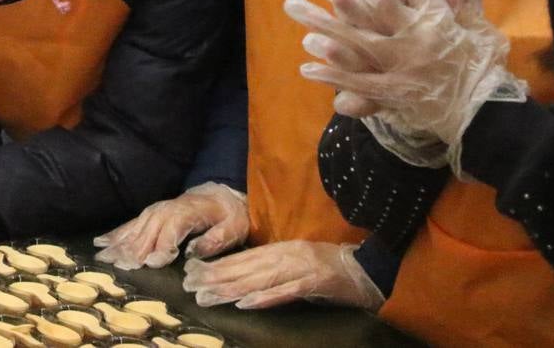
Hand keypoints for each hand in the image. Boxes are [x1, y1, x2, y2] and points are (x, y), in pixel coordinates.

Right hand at [93, 183, 248, 268]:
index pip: (171, 229)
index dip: (160, 246)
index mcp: (188, 213)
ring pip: (135, 228)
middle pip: (148, 230)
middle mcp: (168, 210)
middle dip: (133, 248)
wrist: (222, 195)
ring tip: (104, 258)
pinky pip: (130, 224)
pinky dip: (115, 233)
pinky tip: (101, 243)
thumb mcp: (234, 227)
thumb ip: (217, 239)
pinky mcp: (151, 214)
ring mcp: (156, 211)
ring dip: (119, 243)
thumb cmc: (230, 214)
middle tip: (120, 266)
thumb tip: (195, 250)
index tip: (151, 264)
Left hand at [182, 241, 383, 309]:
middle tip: (188, 286)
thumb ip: (271, 269)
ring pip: (257, 280)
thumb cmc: (329, 267)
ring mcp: (298, 269)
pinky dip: (265, 297)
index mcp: (279, 250)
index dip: (215, 266)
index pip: (241, 259)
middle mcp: (284, 256)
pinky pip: (285, 291)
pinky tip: (245, 303)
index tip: (191, 272)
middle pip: (243, 269)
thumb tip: (240, 282)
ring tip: (206, 295)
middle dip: (214, 277)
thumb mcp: (296, 262)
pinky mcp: (312, 283)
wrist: (366, 268)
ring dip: (229, 288)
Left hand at [301, 0, 493, 117]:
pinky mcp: (393, 94)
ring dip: (324, 23)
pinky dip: (332, 74)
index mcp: (440, 19)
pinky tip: (306, 64)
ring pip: (358, 41)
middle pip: (375, 6)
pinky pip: (358, 82)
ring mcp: (403, 68)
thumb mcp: (479, 26)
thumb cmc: (483, 68)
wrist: (488, 117)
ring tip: (294, 6)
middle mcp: (418, 39)